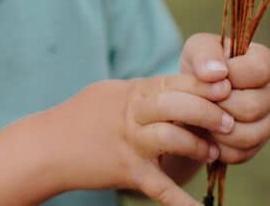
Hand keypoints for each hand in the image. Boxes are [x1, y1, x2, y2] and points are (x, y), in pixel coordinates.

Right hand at [62, 74, 230, 205]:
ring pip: (170, 137)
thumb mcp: (107, 94)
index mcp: (129, 93)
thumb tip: (171, 89)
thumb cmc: (78, 118)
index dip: (201, 83)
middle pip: (173, 104)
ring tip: (213, 151)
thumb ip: (139, 92)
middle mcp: (130, 114)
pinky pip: (161, 187)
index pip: (171, 81)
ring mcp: (129, 143)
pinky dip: (183, 202)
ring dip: (197, 144)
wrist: (47, 147)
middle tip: (228, 121)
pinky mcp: (127, 171)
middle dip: (206, 111)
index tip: (225, 85)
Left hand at [180, 33, 269, 163]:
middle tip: (201, 97)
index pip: (257, 72)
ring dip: (214, 125)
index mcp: (263, 63)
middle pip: (250, 107)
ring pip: (246, 134)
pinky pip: (238, 153)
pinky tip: (205, 128)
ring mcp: (268, 122)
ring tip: (201, 112)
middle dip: (217, 103)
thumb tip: (217, 73)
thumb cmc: (199, 66)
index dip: (228, 76)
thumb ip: (205, 53)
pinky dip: (215, 143)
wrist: (191, 94)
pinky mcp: (256, 145)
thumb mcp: (197, 49)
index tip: (209, 76)